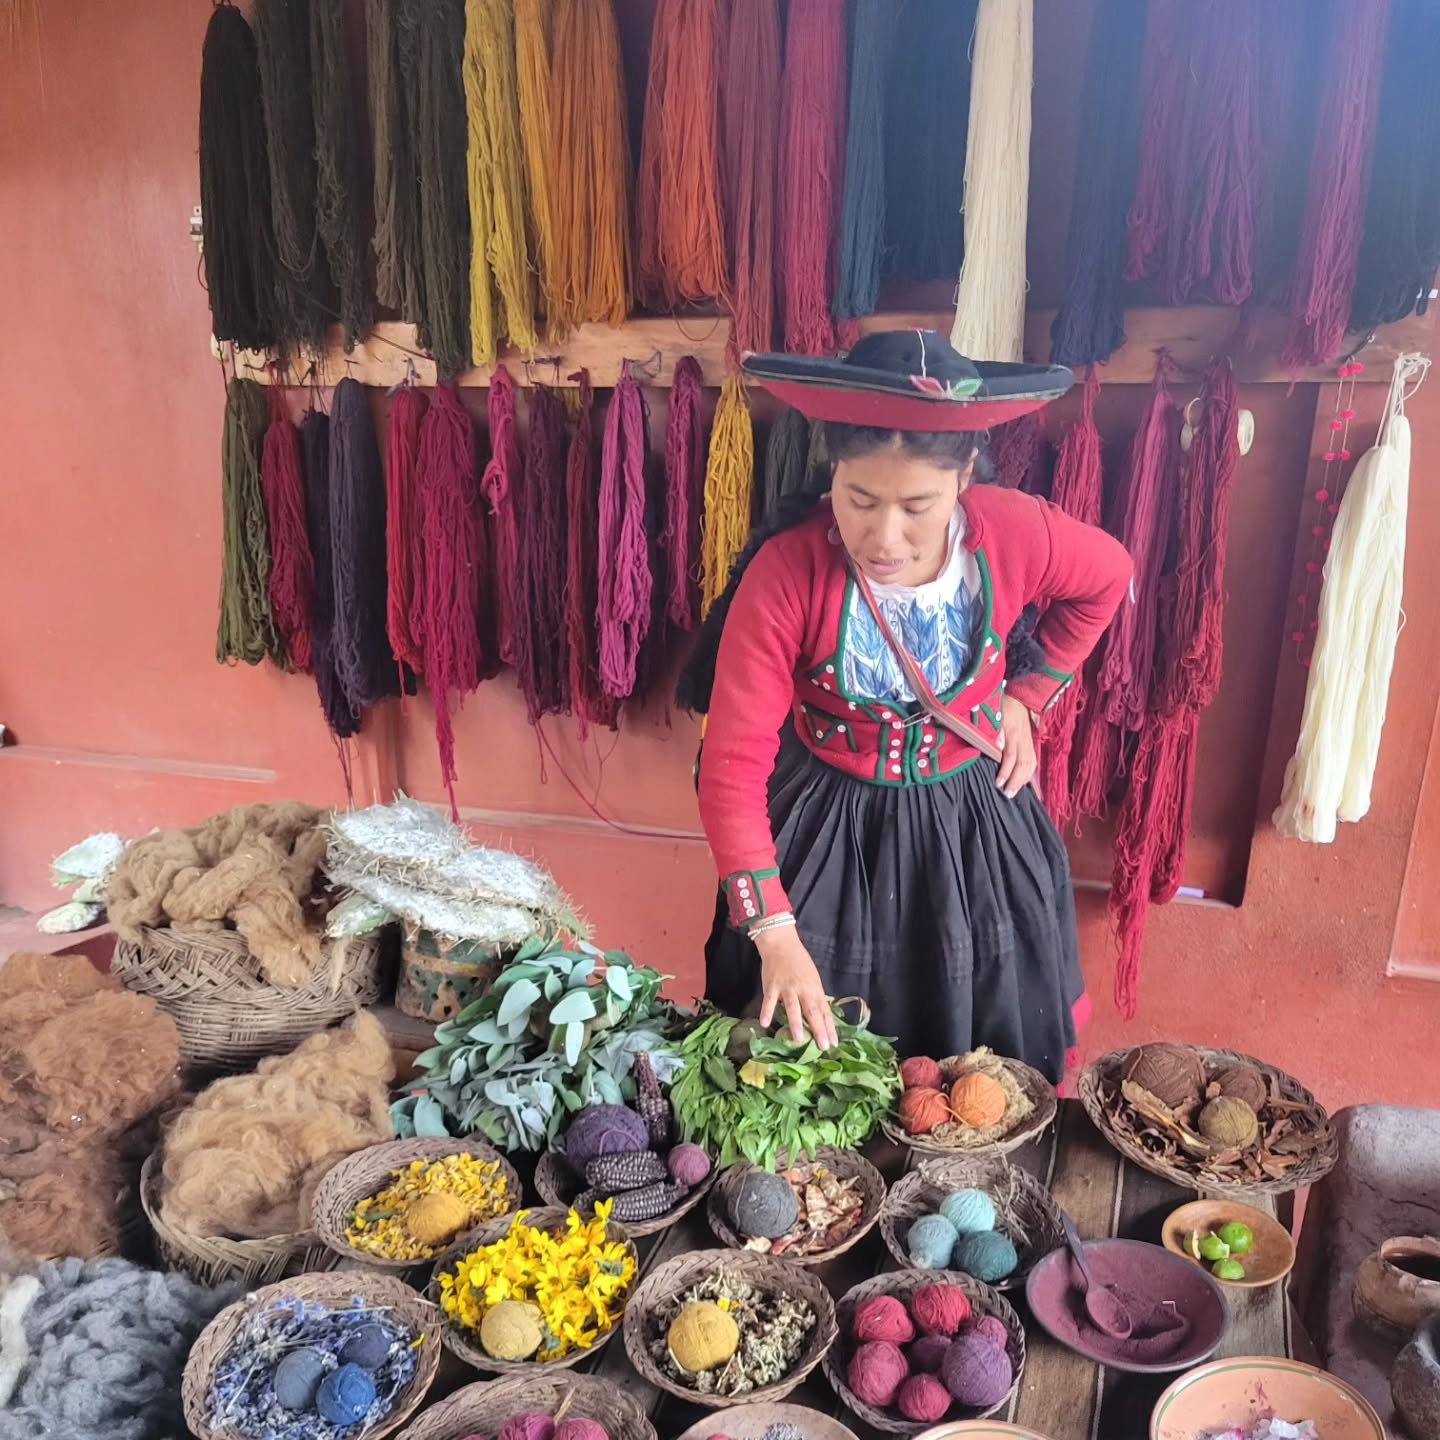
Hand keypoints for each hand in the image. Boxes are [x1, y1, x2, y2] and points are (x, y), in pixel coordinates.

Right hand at [753, 925, 837, 1049]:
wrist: (781, 944)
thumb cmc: (799, 961)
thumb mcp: (812, 978)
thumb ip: (815, 996)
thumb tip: (820, 1016)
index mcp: (815, 988)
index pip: (824, 1011)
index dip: (829, 1027)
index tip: (834, 1042)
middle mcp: (803, 990)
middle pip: (812, 1012)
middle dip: (818, 1029)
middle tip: (823, 1046)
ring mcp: (787, 988)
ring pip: (792, 1008)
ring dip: (796, 1024)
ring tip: (799, 1039)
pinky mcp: (772, 986)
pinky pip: (768, 1001)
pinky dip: (766, 1012)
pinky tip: (765, 1024)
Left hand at [996, 694, 1036, 797]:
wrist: (1019, 696)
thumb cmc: (1003, 705)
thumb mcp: (995, 715)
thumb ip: (995, 731)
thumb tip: (996, 746)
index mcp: (1013, 732)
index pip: (1010, 756)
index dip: (1005, 771)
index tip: (998, 783)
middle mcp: (1023, 738)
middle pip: (1023, 764)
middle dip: (1016, 781)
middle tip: (1007, 793)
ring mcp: (1028, 740)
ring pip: (1030, 764)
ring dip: (1024, 780)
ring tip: (1014, 791)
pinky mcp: (1030, 742)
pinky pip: (1033, 760)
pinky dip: (1030, 774)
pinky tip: (1025, 783)